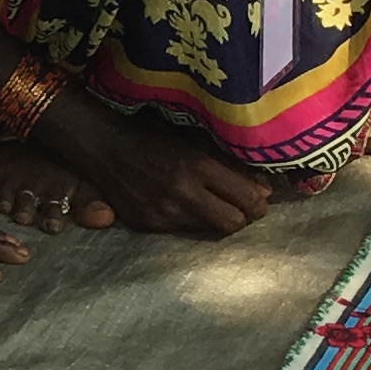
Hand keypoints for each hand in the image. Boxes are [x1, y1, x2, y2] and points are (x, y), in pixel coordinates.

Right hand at [65, 104, 275, 235]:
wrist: (105, 149)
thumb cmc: (155, 139)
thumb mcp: (196, 144)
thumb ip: (230, 167)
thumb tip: (265, 190)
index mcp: (198, 166)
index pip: (247, 200)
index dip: (259, 204)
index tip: (259, 200)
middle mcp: (183, 193)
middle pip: (232, 223)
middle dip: (241, 218)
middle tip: (240, 208)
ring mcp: (164, 213)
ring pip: (208, 229)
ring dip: (213, 218)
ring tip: (206, 202)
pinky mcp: (148, 225)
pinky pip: (182, 230)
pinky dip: (187, 220)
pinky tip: (178, 204)